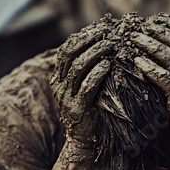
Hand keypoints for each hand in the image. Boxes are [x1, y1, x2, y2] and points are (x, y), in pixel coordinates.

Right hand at [50, 23, 112, 147]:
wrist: (83, 141)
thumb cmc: (88, 111)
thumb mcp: (81, 88)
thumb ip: (84, 71)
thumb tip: (100, 46)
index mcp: (58, 78)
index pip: (65, 50)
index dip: (81, 36)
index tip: (99, 28)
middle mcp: (59, 86)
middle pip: (70, 54)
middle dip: (89, 40)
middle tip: (107, 32)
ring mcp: (66, 97)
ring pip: (78, 68)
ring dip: (96, 53)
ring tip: (110, 45)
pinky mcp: (77, 109)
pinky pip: (87, 86)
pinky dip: (98, 73)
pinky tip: (108, 65)